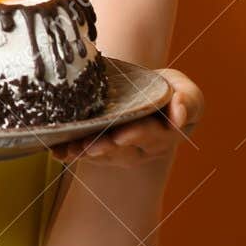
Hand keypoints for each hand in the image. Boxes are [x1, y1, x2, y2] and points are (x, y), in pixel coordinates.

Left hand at [50, 68, 203, 166]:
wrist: (149, 92)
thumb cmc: (171, 91)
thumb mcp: (186, 91)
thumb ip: (188, 101)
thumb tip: (181, 115)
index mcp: (164, 134)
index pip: (151, 136)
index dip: (136, 135)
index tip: (121, 135)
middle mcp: (142, 149)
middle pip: (123, 150)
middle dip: (105, 147)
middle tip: (90, 145)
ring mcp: (121, 152)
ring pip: (103, 155)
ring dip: (85, 152)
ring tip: (70, 148)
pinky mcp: (102, 150)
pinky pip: (87, 153)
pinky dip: (71, 153)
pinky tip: (56, 151)